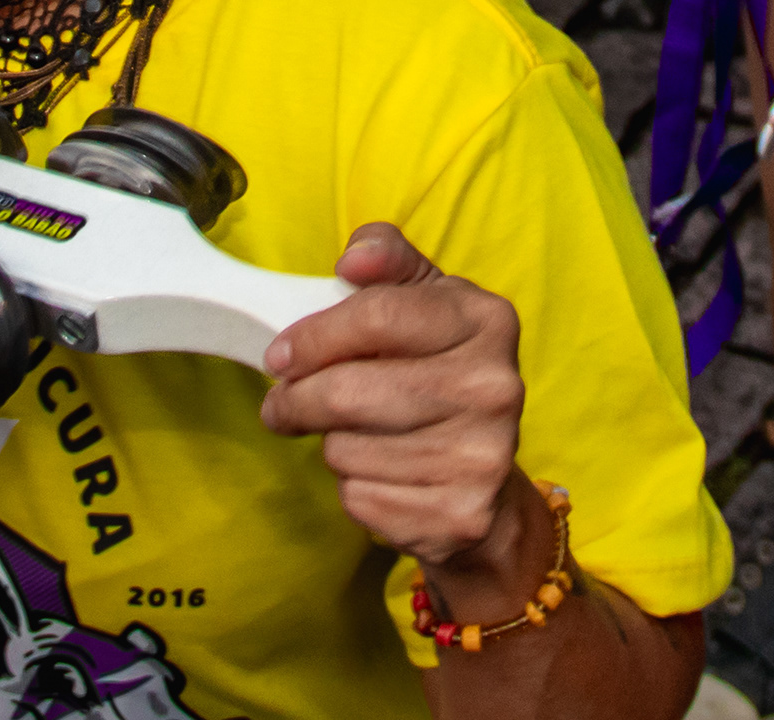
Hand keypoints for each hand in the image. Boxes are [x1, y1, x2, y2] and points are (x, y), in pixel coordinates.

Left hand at [259, 224, 525, 567]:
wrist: (488, 484)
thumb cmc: (442, 376)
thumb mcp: (427, 304)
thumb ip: (389, 262)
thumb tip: (352, 259)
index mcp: (485, 319)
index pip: (376, 315)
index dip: (313, 337)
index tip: (280, 356)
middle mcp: (493, 385)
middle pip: (349, 391)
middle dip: (297, 400)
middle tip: (283, 405)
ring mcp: (480, 454)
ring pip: (347, 450)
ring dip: (331, 446)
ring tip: (355, 438)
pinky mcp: (458, 514)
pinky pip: (362, 498)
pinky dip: (354, 490)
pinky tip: (381, 476)